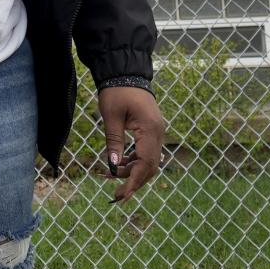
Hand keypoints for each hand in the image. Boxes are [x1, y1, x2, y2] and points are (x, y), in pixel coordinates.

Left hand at [97, 86, 164, 202]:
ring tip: (112, 175)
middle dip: (134, 181)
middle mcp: (158, 133)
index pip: (145, 163)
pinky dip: (135, 162)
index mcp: (150, 129)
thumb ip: (114, 142)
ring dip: (133, 172)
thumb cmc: (117, 92)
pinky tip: (121, 164)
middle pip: (150, 166)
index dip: (134, 181)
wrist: (126, 73)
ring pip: (149, 161)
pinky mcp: (152, 131)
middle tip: (116, 194)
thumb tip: (114, 167)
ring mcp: (157, 132)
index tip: (121, 195)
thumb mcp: (111, 117)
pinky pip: (147, 153)